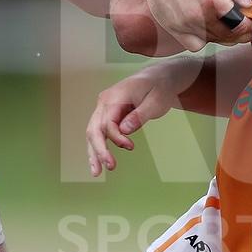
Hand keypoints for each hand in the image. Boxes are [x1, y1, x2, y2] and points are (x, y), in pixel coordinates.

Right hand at [83, 60, 196, 176]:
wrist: (157, 78)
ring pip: (93, 132)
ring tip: (96, 173)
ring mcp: (104, 108)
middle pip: (94, 128)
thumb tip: (124, 131)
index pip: (108, 122)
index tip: (131, 147)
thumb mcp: (156, 101)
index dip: (117, 138)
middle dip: (99, 150)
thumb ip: (140, 116)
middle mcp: (104, 101)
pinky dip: (98, 147)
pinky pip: (99, 132)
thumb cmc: (158, 88)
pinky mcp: (107, 115)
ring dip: (94, 152)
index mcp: (115, 96)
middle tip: (109, 167)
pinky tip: (98, 162)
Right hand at [141, 0, 251, 50]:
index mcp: (215, 1)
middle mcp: (201, 17)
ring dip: (222, 36)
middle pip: (228, 37)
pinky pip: (194, 45)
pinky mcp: (173, 28)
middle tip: (243, 27)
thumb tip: (249, 4)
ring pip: (212, 41)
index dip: (249, 26)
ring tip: (224, 25)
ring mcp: (185, 25)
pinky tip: (205, 29)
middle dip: (240, 34)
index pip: (240, 26)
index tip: (251, 23)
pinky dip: (203, 40)